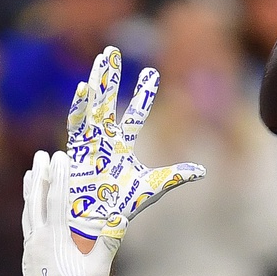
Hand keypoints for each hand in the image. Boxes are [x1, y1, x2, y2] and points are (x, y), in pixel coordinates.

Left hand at [20, 148, 117, 275]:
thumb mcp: (98, 269)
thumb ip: (108, 242)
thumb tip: (121, 219)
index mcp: (56, 237)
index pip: (57, 199)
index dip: (60, 176)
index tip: (60, 157)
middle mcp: (38, 237)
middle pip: (37, 198)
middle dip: (40, 175)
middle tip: (41, 156)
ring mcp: (30, 247)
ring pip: (28, 210)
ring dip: (30, 190)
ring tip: (30, 174)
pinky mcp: (27, 257)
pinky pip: (26, 225)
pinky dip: (29, 209)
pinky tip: (31, 207)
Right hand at [64, 47, 205, 241]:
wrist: (95, 225)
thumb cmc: (118, 209)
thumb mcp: (150, 188)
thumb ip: (173, 176)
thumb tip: (201, 171)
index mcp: (121, 145)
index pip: (136, 114)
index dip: (145, 94)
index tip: (153, 73)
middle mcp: (103, 139)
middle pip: (108, 101)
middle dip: (110, 77)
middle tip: (113, 50)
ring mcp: (88, 143)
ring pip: (92, 106)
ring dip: (97, 84)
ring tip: (102, 60)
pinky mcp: (76, 152)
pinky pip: (77, 125)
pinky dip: (79, 108)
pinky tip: (84, 88)